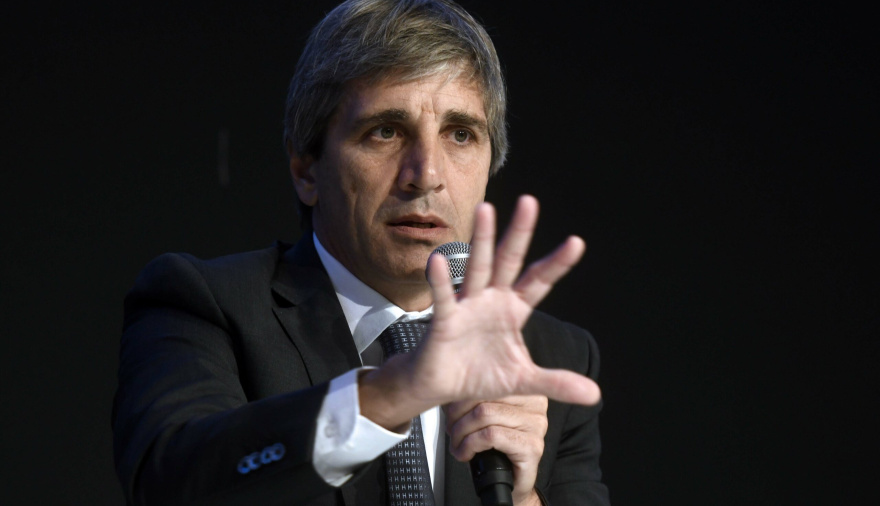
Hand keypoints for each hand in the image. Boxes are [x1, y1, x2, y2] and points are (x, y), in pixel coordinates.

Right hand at [360, 195, 599, 429]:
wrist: (440, 387)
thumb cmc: (480, 374)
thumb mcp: (524, 380)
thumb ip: (556, 382)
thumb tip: (595, 395)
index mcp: (514, 309)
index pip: (539, 281)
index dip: (557, 263)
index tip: (577, 242)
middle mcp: (492, 299)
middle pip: (509, 260)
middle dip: (519, 233)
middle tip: (529, 202)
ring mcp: (468, 305)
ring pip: (478, 267)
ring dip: (482, 239)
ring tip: (486, 209)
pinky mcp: (444, 319)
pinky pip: (444, 296)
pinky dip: (440, 280)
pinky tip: (439, 260)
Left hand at [446, 396, 547, 505]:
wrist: (509, 482)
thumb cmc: (495, 448)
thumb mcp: (484, 412)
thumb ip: (476, 394)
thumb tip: (451, 385)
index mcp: (525, 388)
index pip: (488, 377)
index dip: (463, 393)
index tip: (450, 407)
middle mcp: (535, 404)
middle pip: (484, 393)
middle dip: (458, 414)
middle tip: (452, 429)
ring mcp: (536, 425)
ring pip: (484, 414)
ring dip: (461, 433)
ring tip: (457, 443)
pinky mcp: (532, 447)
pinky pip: (490, 436)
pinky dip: (470, 445)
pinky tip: (466, 453)